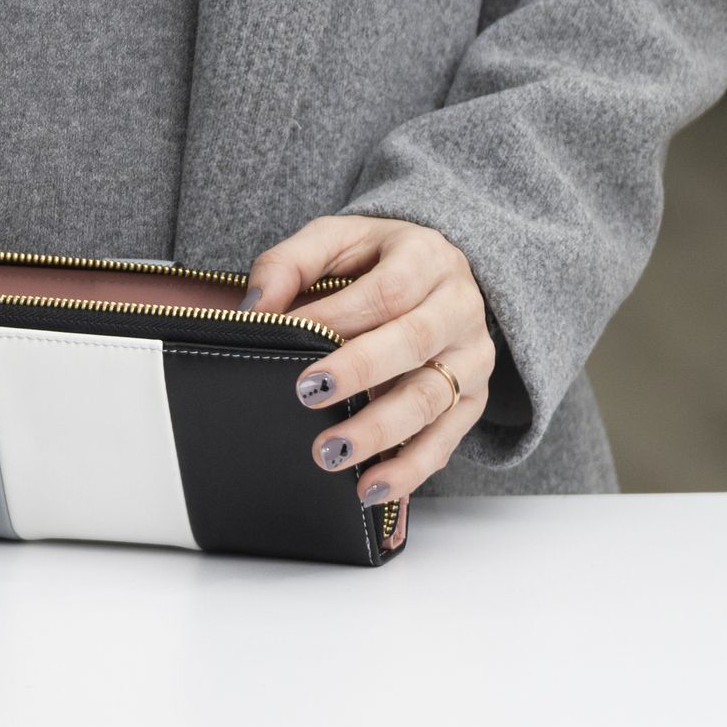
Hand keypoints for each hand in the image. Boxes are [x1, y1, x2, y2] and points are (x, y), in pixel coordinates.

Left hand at [244, 214, 497, 521]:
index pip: (387, 290)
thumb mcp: (336, 239)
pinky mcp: (473, 400)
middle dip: (359, 373)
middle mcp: (459, 308)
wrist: (443, 274)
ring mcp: (471, 358)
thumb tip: (254, 308)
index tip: (291, 336)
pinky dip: (409, 469)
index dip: (338, 316)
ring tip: (332, 453)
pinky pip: (445, 440)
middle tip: (307, 395)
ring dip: (380, 432)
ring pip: (430, 399)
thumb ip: (290, 264)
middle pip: (412, 343)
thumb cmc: (380, 258)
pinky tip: (373, 488)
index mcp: (427, 257)